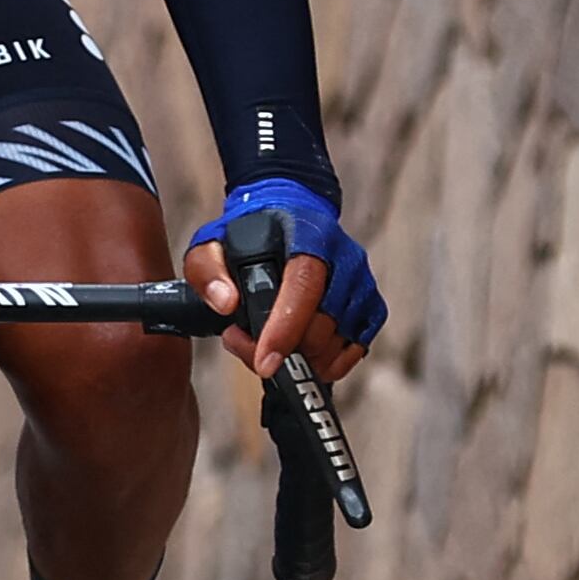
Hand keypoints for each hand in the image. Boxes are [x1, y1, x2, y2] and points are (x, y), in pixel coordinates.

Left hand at [183, 178, 384, 383]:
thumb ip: (208, 270)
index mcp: (309, 235)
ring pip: (339, 342)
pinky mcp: (370, 306)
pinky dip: (327, 363)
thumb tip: (226, 304)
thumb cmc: (250, 235)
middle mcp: (345, 258)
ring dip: (302, 360)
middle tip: (243, 342)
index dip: (286, 327)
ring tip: (266, 344)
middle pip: (323, 323)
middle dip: (284, 350)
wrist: (289, 216)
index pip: (305, 284)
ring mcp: (362, 283)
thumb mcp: (213, 243)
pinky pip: (355, 350)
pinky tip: (299, 354)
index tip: (265, 361)